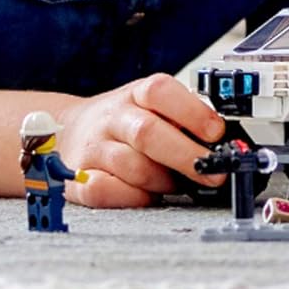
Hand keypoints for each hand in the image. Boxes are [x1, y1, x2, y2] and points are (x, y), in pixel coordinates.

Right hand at [59, 74, 227, 207]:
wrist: (65, 132)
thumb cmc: (124, 122)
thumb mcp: (152, 108)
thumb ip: (183, 118)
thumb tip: (222, 142)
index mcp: (136, 94)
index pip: (160, 91)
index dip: (192, 112)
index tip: (217, 134)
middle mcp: (112, 117)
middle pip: (148, 133)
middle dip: (187, 156)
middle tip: (213, 173)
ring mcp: (93, 147)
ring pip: (132, 166)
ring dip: (162, 180)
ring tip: (176, 182)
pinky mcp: (77, 179)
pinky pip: (106, 191)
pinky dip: (133, 197)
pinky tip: (147, 195)